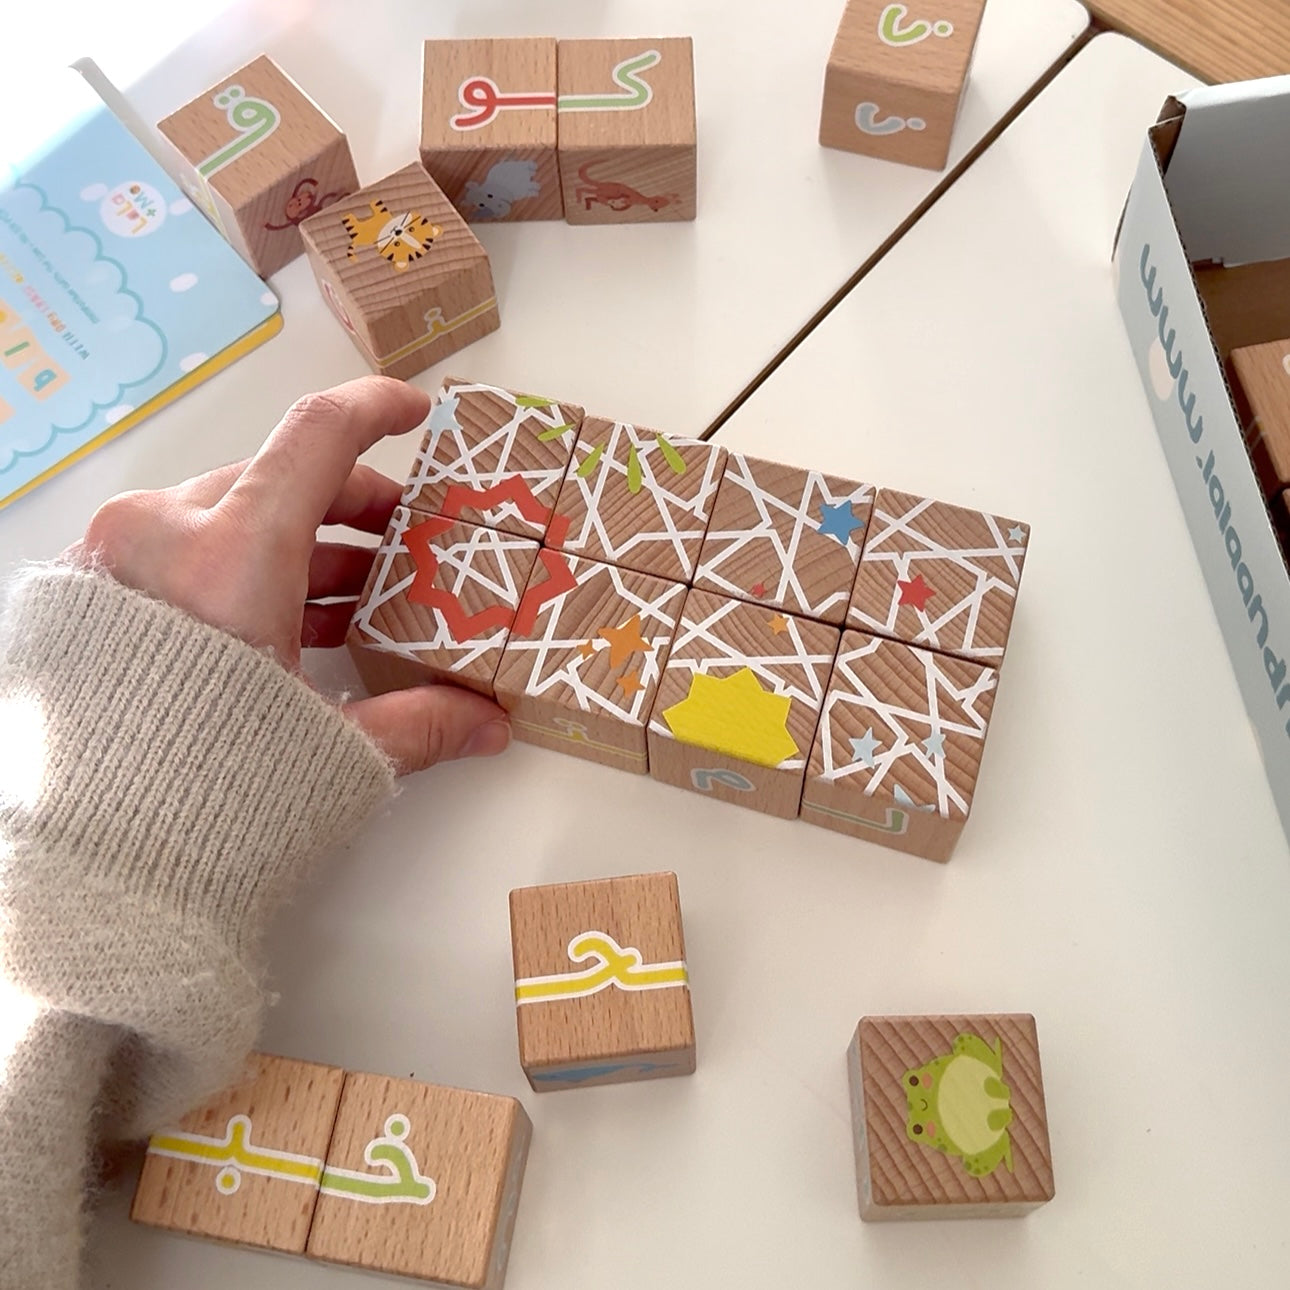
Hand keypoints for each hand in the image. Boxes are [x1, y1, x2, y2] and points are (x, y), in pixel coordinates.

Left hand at [69, 376, 510, 773]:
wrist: (88, 873)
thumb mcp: (331, 753)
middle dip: (354, 510)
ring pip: (229, 517)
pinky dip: (245, 573)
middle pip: (279, 482)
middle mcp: (162, 537)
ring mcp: (114, 561)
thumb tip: (486, 721)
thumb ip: (420, 721)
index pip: (317, 437)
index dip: (376, 411)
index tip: (415, 414)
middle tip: (404, 543)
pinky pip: (182, 552)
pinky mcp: (90, 596)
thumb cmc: (200, 805)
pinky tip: (290, 627)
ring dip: (303, 549)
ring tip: (358, 598)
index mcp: (229, 557)